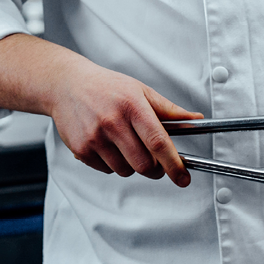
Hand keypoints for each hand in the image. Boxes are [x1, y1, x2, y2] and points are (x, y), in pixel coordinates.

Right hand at [0, 34, 202, 184]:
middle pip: (143, 164)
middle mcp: (113, 122)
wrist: (67, 85)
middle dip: (154, 169)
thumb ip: (169, 110)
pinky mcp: (81, 150)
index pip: (158, 142)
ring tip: (126, 144)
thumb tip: (196, 120)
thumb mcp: (141, 90)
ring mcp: (95, 138)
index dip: (174, 164)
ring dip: (132, 165)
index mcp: (133, 106)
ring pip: (125, 170)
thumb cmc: (107, 87)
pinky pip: (107, 170)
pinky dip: (114, 164)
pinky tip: (109, 145)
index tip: (183, 178)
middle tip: (155, 162)